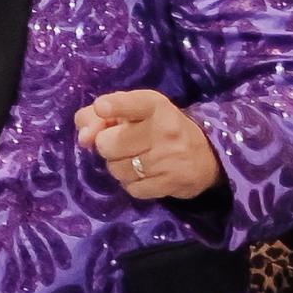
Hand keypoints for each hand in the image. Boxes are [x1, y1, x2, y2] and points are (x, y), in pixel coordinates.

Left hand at [73, 87, 222, 200]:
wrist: (208, 154)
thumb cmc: (158, 127)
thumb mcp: (132, 112)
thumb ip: (97, 117)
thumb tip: (84, 138)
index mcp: (154, 105)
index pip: (131, 103)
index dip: (114, 106)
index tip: (102, 108)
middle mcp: (165, 129)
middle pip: (107, 144)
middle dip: (107, 147)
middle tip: (123, 145)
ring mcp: (170, 157)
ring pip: (116, 169)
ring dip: (119, 167)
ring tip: (136, 159)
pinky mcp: (173, 182)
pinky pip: (132, 189)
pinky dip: (133, 184)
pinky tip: (146, 174)